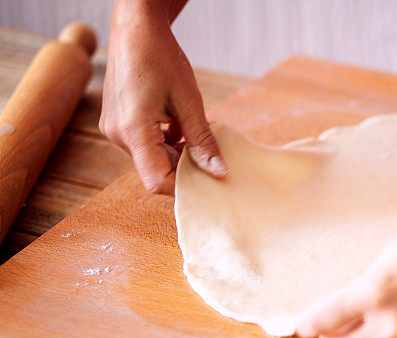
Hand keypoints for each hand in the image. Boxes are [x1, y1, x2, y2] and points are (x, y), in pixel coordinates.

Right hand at [100, 1, 227, 193]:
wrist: (136, 28)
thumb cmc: (161, 58)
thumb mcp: (189, 102)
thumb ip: (202, 141)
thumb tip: (219, 171)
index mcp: (132, 132)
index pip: (156, 181)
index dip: (184, 187)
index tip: (209, 180)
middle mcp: (118, 135)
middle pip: (155, 169)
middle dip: (185, 165)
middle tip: (212, 152)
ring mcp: (115, 129)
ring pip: (152, 156)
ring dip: (178, 151)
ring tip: (199, 131)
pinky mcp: (118, 122)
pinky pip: (146, 142)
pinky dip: (167, 140)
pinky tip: (183, 123)